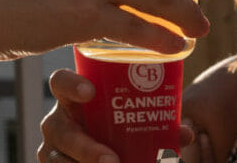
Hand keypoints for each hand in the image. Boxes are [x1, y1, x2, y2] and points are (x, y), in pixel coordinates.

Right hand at [39, 69, 199, 162]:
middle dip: (82, 145)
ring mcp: (53, 144)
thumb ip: (157, 123)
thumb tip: (184, 134)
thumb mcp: (136, 121)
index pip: (61, 81)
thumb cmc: (122, 125)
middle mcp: (59, 118)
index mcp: (76, 96)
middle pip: (56, 126)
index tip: (91, 92)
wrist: (111, 151)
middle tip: (111, 159)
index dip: (71, 84)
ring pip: (54, 156)